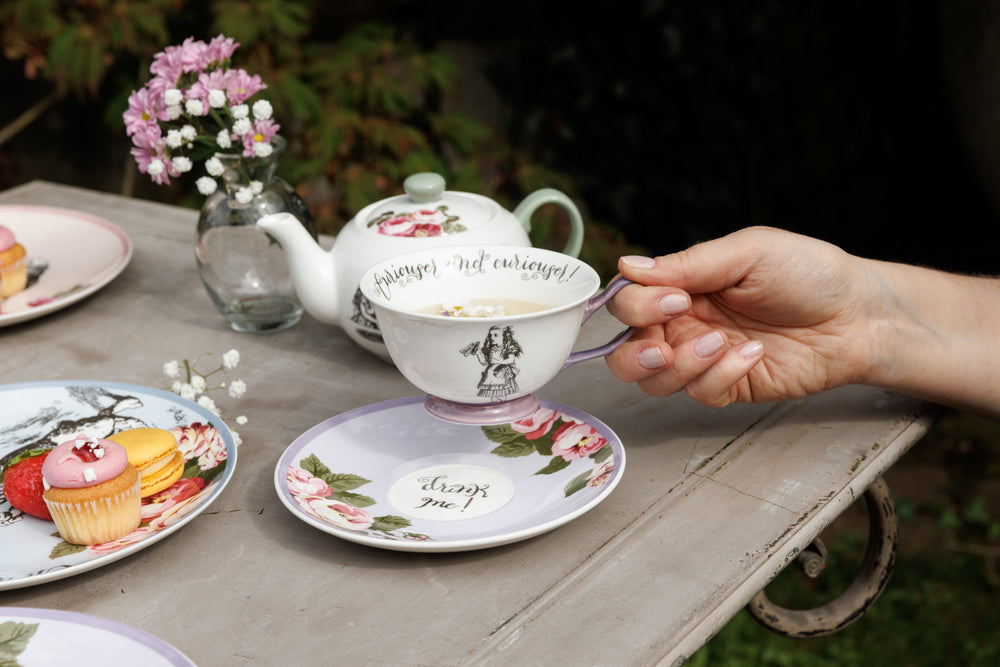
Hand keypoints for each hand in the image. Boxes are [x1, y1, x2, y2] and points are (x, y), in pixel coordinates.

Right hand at [605, 226, 878, 406]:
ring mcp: (704, 358)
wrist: (859, 315)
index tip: (674, 299)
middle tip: (663, 345)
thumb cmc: (809, 273)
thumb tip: (629, 265)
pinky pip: (700, 393)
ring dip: (680, 366)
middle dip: (635, 352)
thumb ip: (688, 263)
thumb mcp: (748, 252)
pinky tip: (753, 355)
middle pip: (625, 352)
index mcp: (682, 286)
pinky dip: (721, 375)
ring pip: (653, 381)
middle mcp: (685, 324)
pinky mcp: (729, 386)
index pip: (628, 302)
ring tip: (720, 343)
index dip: (637, 306)